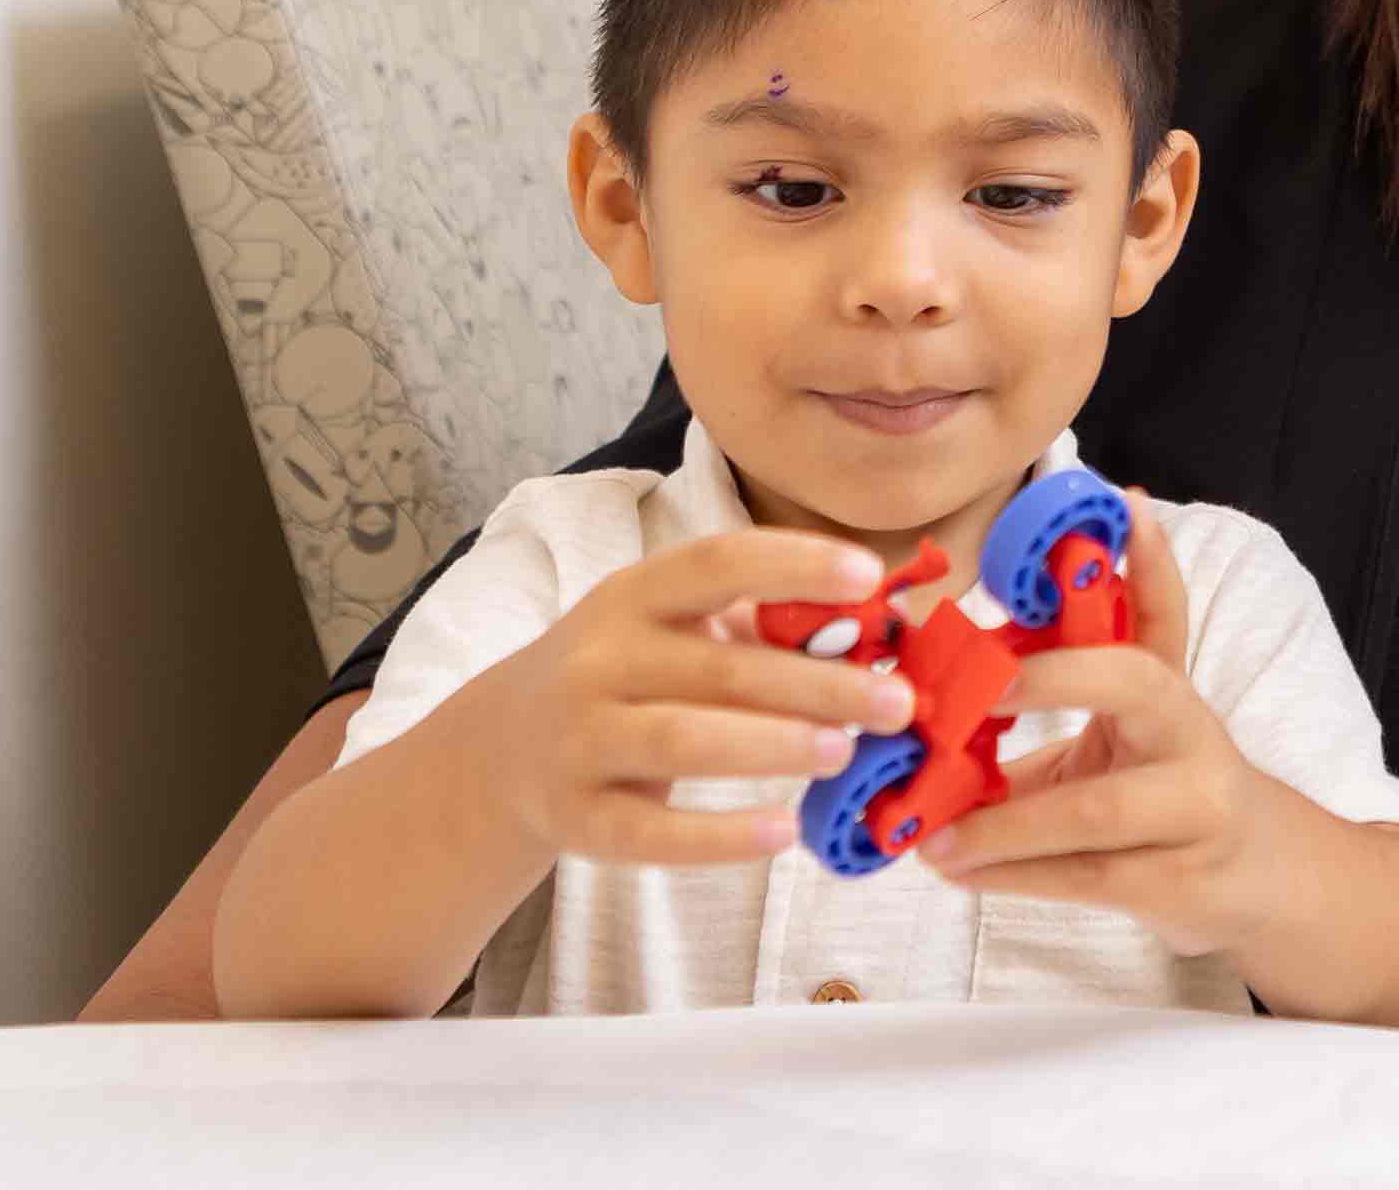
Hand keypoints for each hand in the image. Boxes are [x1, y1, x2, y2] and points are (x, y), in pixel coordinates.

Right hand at [426, 525, 919, 867]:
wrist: (502, 750)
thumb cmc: (621, 677)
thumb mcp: (664, 631)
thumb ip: (748, 627)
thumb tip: (870, 633)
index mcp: (632, 596)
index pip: (717, 562)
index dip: (794, 565)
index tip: (870, 578)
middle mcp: (598, 659)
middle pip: (719, 667)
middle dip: (818, 684)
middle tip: (896, 703)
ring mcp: (580, 739)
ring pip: (685, 740)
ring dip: (774, 745)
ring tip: (846, 752)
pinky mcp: (576, 817)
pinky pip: (652, 831)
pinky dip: (720, 837)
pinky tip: (783, 830)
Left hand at [912, 501, 1318, 955]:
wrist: (1250, 872)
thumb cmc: (1156, 790)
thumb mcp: (1115, 734)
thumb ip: (1043, 708)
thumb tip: (923, 698)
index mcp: (1166, 687)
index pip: (1162, 614)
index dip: (1149, 567)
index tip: (1121, 516)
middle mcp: (1189, 733)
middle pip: (1135, 683)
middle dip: (1052, 677)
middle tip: (974, 691)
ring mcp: (1194, 809)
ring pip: (1095, 809)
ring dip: (1004, 824)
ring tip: (935, 839)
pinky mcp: (1176, 880)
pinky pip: (1086, 876)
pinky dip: (1014, 875)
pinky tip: (962, 873)